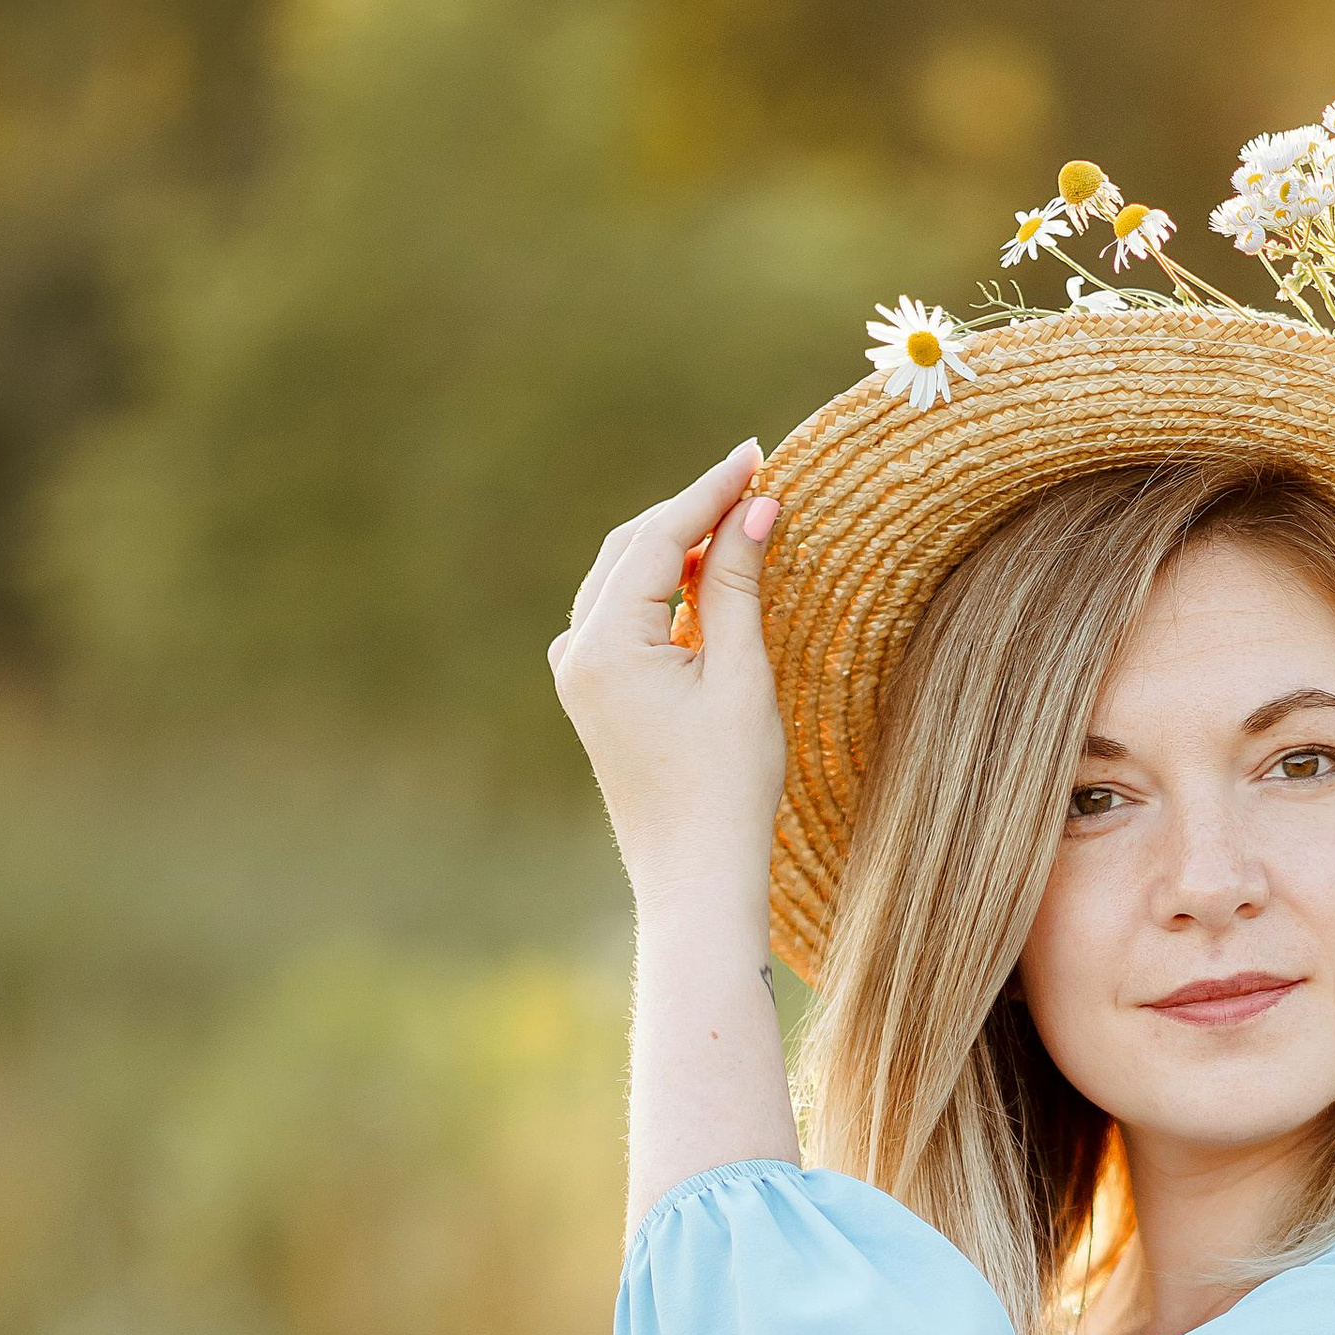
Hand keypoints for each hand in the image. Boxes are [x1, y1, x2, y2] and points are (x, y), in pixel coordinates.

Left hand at [548, 440, 784, 901]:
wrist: (694, 879)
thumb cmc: (726, 789)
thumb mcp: (740, 676)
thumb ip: (738, 583)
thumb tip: (755, 505)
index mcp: (604, 644)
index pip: (659, 538)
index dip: (710, 491)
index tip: (757, 455)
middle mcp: (576, 651)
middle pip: (634, 548)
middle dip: (692, 512)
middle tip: (755, 479)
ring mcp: (578, 674)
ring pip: (624, 578)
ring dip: (678, 546)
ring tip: (738, 520)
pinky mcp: (592, 694)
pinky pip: (622, 616)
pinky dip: (663, 588)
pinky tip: (704, 581)